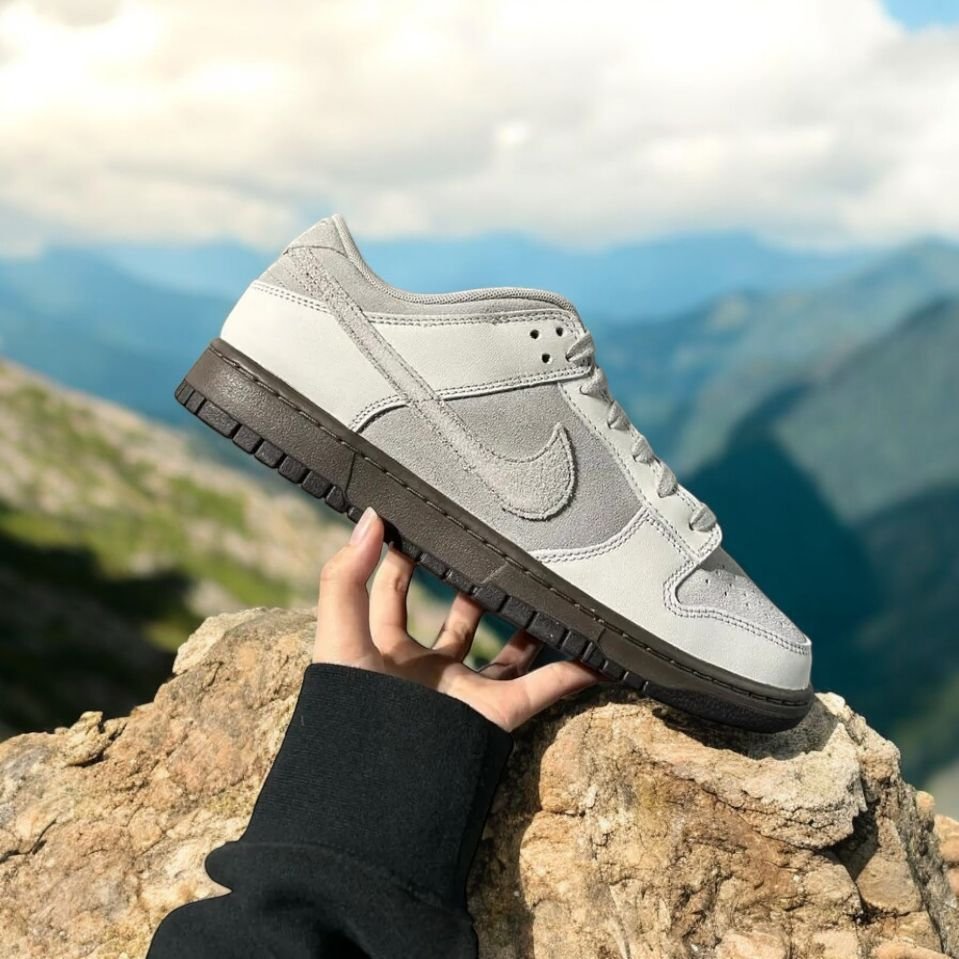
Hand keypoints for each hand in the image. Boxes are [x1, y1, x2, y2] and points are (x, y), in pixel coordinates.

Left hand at [313, 507, 599, 730]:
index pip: (394, 591)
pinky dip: (570, 673)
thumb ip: (346, 578)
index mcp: (385, 651)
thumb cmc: (348, 712)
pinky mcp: (496, 715)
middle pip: (459, 618)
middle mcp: (427, 670)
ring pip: (506, 651)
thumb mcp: (337, 637)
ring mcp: (464, 693)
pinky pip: (541, 689)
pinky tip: (595, 651)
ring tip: (546, 586)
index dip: (404, 557)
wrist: (376, 789)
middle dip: (475, 586)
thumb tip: (372, 518)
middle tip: (496, 548)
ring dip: (527, 625)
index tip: (427, 520)